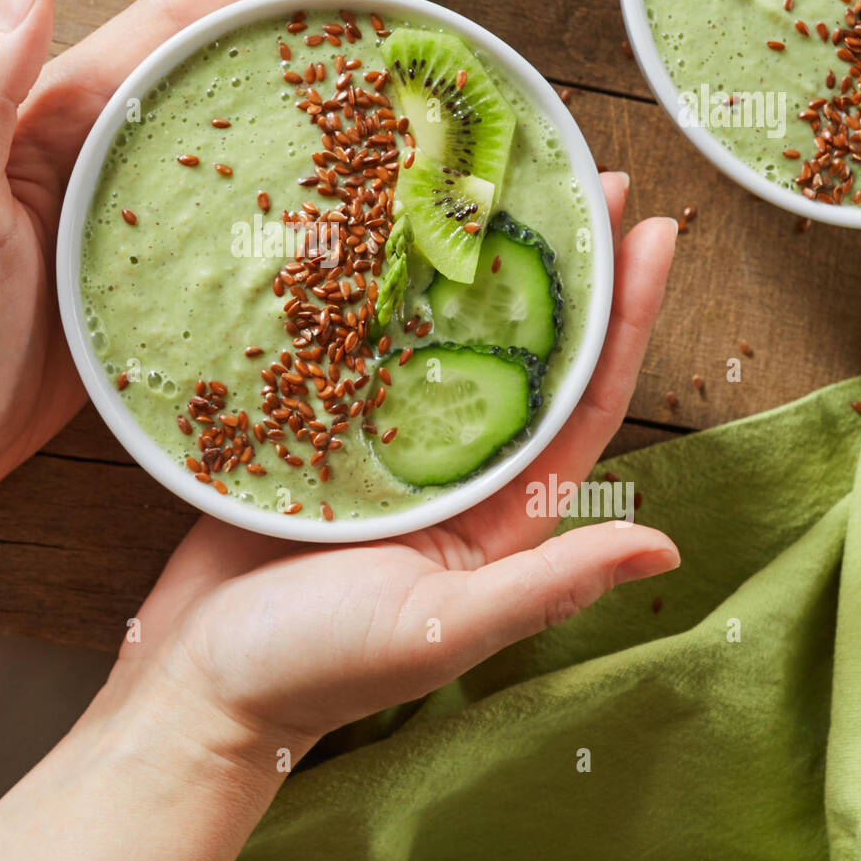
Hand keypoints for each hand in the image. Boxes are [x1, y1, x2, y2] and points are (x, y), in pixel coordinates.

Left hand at [0, 0, 353, 507]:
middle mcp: (102, 145)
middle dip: (284, 17)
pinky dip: (274, 185)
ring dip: (289, 95)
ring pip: (223, 129)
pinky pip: (222, 207)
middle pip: (207, 61)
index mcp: (61, 115)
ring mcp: (129, 202)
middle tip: (371, 1)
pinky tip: (325, 190)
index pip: (167, 25)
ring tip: (367, 79)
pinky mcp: (150, 261)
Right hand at [113, 177, 678, 750]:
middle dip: (565, 270)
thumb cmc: (317, 668)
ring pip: (446, 338)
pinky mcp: (320, 429)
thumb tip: (664, 548)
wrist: (196, 679)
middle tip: (586, 180)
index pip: (587, 402)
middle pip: (528, 352)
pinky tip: (386, 234)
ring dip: (477, 266)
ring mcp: (386, 446)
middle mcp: (456, 470)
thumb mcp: (442, 627)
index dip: (626, 318)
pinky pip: (362, 349)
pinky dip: (381, 294)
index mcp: (502, 515)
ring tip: (499, 185)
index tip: (651, 233)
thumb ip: (546, 585)